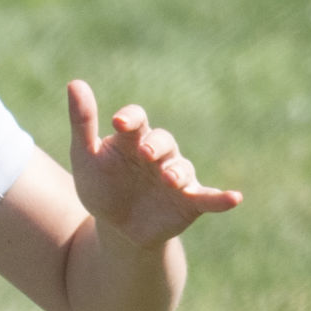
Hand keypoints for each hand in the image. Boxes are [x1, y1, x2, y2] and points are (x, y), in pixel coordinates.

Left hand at [67, 79, 241, 248]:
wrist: (117, 228)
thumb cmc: (102, 186)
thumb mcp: (86, 158)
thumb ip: (82, 123)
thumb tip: (74, 82)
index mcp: (133, 139)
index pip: (136, 120)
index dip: (130, 119)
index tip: (118, 124)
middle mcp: (159, 154)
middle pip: (162, 141)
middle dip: (155, 146)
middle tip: (145, 154)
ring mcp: (176, 177)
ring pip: (182, 168)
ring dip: (177, 172)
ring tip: (168, 179)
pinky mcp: (190, 202)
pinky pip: (209, 198)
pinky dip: (222, 198)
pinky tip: (235, 198)